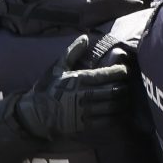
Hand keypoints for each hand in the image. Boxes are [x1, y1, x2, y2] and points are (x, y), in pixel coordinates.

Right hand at [13, 38, 131, 140]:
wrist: (34, 115)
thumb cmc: (46, 89)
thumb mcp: (57, 68)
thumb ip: (72, 52)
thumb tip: (85, 37)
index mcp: (78, 79)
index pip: (108, 74)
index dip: (121, 71)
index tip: (124, 70)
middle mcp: (83, 95)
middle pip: (114, 90)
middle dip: (124, 86)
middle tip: (128, 84)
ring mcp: (85, 111)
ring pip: (113, 106)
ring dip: (123, 101)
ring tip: (125, 97)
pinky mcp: (85, 125)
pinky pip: (108, 121)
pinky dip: (117, 116)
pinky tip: (120, 112)